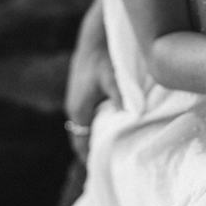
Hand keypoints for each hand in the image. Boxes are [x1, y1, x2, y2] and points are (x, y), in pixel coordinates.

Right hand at [64, 37, 121, 161]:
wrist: (96, 34)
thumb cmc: (103, 56)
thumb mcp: (112, 76)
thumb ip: (119, 95)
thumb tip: (129, 114)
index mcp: (79, 110)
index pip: (81, 143)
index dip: (89, 158)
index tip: (100, 171)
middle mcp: (75, 107)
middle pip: (84, 136)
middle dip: (95, 148)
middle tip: (111, 162)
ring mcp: (79, 98)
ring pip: (88, 125)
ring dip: (98, 134)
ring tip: (115, 147)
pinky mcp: (85, 89)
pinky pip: (91, 114)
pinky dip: (99, 122)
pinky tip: (114, 122)